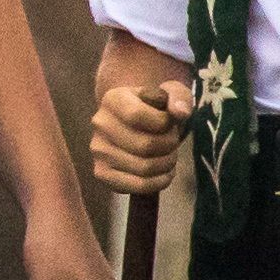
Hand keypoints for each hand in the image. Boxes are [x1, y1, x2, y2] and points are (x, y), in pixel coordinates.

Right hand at [84, 77, 185, 197]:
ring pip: (144, 168)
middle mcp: (100, 124)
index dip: (163, 123)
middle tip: (173, 142)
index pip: (137, 116)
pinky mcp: (102, 173)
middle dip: (169, 146)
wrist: (135, 123)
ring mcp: (98, 151)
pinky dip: (159, 182)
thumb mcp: (171, 93)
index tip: (169, 122)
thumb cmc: (155, 108)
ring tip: (169, 156)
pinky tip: (164, 173)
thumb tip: (181, 113)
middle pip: (144, 145)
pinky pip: (137, 186)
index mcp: (113, 99)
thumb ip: (179, 97)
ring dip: (166, 164)